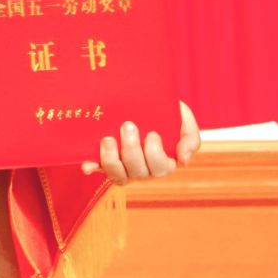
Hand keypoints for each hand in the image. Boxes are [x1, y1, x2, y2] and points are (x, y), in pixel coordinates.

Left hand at [80, 99, 201, 184]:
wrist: (143, 101)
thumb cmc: (166, 112)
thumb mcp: (184, 119)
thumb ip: (190, 138)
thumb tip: (183, 161)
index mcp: (163, 162)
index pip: (161, 168)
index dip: (154, 154)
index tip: (152, 133)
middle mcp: (143, 170)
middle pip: (138, 172)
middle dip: (131, 151)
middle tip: (127, 125)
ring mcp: (124, 168)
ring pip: (118, 176)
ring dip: (111, 160)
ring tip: (107, 139)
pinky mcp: (105, 162)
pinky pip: (98, 170)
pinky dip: (92, 168)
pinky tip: (87, 164)